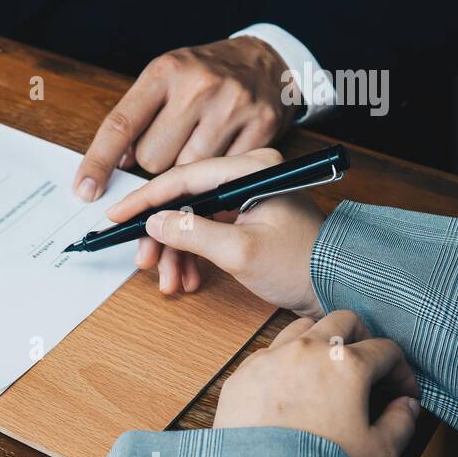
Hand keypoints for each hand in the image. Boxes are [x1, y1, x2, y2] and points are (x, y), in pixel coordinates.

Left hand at [73, 37, 295, 200]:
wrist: (264, 59)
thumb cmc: (203, 75)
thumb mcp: (163, 81)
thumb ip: (136, 119)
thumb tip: (118, 166)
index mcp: (165, 72)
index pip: (121, 125)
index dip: (98, 163)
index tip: (84, 191)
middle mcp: (199, 86)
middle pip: (152, 160)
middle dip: (155, 160)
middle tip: (174, 138)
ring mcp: (233, 106)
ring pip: (186, 172)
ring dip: (186, 167)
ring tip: (200, 139)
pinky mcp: (262, 127)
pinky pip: (222, 174)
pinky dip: (217, 171)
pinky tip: (224, 145)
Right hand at [106, 148, 325, 315]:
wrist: (339, 286)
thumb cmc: (303, 265)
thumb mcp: (241, 252)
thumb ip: (193, 234)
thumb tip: (154, 224)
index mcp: (252, 170)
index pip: (183, 178)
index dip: (145, 200)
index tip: (117, 217)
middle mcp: (248, 175)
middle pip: (183, 200)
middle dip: (160, 237)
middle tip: (145, 262)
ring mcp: (245, 196)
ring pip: (190, 219)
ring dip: (174, 253)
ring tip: (170, 281)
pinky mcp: (245, 216)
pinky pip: (204, 230)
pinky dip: (191, 256)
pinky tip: (187, 278)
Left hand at [214, 311, 420, 456]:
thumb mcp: (380, 452)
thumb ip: (402, 423)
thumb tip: (407, 405)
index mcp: (347, 365)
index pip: (386, 350)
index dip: (401, 371)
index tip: (401, 391)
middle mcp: (308, 350)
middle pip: (344, 320)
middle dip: (362, 338)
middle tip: (366, 365)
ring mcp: (272, 357)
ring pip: (301, 327)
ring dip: (320, 340)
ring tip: (325, 369)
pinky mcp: (244, 372)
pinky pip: (268, 352)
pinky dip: (285, 362)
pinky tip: (288, 387)